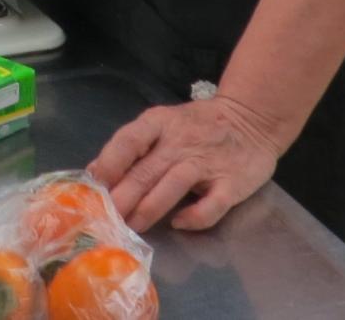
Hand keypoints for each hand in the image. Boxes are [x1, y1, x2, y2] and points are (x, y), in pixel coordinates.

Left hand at [90, 96, 283, 233]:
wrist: (252, 117)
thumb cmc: (197, 124)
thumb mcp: (162, 123)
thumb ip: (133, 146)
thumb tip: (96, 172)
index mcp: (159, 123)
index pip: (128, 141)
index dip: (108, 164)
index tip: (93, 187)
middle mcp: (180, 142)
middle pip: (145, 171)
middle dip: (122, 197)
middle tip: (105, 219)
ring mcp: (206, 163)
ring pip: (172, 186)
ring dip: (149, 209)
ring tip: (132, 226)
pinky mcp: (231, 183)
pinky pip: (211, 205)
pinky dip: (194, 216)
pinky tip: (179, 223)